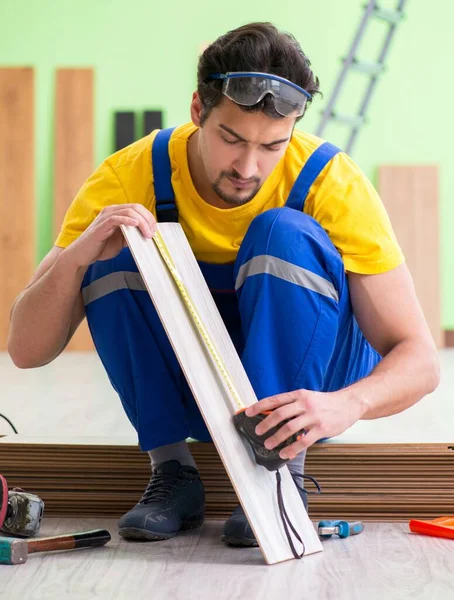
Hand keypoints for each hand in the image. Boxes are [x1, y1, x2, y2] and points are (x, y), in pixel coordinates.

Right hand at [64, 204, 156, 267]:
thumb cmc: (101, 247)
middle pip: (135, 207)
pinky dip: (127, 220)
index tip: (155, 230)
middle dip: (148, 219)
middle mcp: (111, 211)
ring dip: (141, 222)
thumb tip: (147, 234)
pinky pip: (116, 218)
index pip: (138, 208)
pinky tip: (135, 224)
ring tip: (147, 233)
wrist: (83, 255)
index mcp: (117, 213)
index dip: (149, 217)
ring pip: (128, 211)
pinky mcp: (101, 226)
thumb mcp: (121, 241)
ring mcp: (105, 217)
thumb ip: (132, 235)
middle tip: (153, 233)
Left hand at [245, 389, 365, 458]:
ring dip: (276, 438)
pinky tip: (285, 454)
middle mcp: (304, 404)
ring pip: (290, 428)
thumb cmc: (325, 402)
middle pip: (280, 414)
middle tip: (257, 431)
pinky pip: (303, 441)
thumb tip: (272, 415)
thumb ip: (292, 405)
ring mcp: (313, 416)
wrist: (349, 404)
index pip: (275, 400)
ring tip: (269, 444)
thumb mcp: (308, 397)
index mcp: (299, 395)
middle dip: (266, 423)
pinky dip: (292, 448)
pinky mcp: (321, 429)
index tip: (248, 412)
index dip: (260, 406)